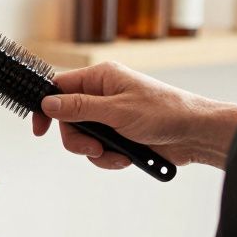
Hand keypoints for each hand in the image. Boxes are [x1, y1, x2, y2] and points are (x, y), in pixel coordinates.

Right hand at [31, 61, 236, 169]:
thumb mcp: (117, 110)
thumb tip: (48, 103)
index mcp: (101, 78)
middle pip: (68, 118)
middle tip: (92, 148)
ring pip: (82, 137)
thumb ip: (79, 108)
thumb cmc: (165, 112)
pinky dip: (108, 157)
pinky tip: (125, 157)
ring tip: (115, 154)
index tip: (40, 128)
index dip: (46, 107)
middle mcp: (103, 95)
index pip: (59, 87)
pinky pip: (99, 149)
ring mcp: (110, 116)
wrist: (196, 134)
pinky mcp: (119, 134)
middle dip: (78, 138)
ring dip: (95, 151)